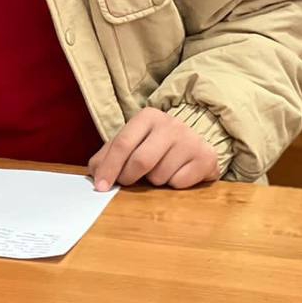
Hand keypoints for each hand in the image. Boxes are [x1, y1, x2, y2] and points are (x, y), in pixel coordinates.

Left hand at [88, 106, 218, 191]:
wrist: (195, 142)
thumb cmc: (156, 144)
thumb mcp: (132, 142)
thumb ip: (110, 154)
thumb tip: (94, 172)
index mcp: (148, 116)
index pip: (123, 143)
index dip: (109, 167)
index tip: (100, 186)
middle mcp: (171, 124)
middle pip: (141, 161)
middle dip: (128, 177)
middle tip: (126, 182)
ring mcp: (191, 140)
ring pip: (159, 175)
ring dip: (153, 181)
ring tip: (159, 170)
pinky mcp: (206, 158)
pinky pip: (178, 183)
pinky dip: (172, 185)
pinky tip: (177, 173)